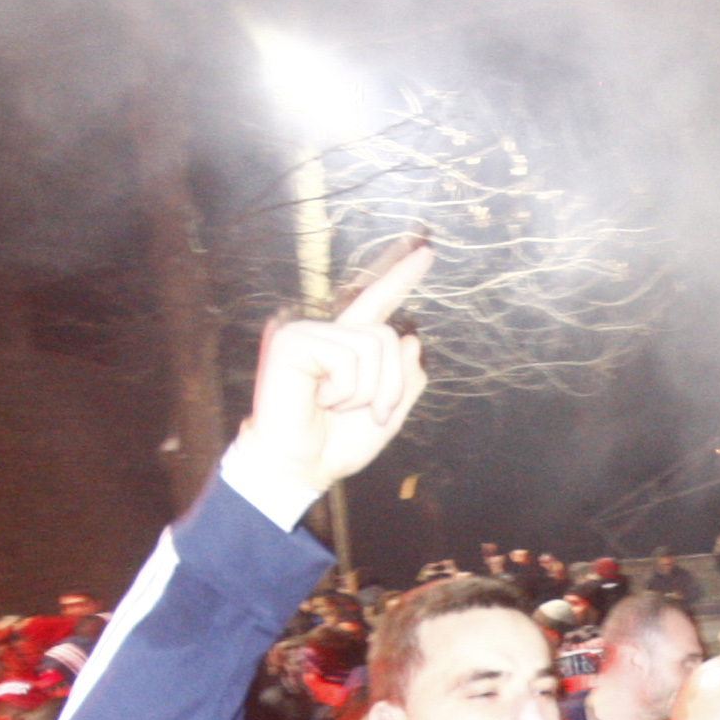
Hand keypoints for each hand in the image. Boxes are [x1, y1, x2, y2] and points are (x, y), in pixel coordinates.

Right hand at [240, 242, 434, 495]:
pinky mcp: (293, 340)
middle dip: (391, 385)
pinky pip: (347, 357)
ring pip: (373, 346)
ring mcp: (309, 332)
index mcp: (350, 346)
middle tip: (370, 414)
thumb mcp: (388, 413)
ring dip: (365, 391)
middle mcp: (330, 332)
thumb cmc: (336, 442)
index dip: (401, 276)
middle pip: (389, 336)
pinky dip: (343, 390)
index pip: (378, 302)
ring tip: (334, 407)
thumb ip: (405, 378)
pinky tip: (318, 400)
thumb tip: (410, 339)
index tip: (427, 253)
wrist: (302, 467)